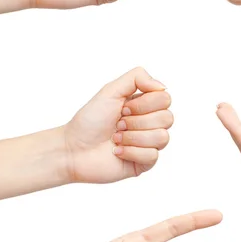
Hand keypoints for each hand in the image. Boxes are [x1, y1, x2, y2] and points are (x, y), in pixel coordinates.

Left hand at [63, 67, 172, 183]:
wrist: (73, 149)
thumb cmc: (89, 120)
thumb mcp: (110, 90)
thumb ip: (137, 78)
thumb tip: (163, 87)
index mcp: (144, 105)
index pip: (165, 99)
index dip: (144, 104)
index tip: (122, 108)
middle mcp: (150, 123)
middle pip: (167, 118)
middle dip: (137, 121)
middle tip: (118, 124)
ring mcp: (148, 144)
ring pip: (162, 137)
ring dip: (133, 137)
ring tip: (116, 139)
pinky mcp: (144, 163)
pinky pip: (152, 156)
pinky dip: (131, 152)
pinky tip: (117, 152)